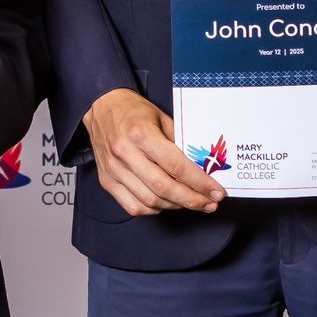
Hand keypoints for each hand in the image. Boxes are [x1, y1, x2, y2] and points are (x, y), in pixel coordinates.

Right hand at [82, 89, 222, 216]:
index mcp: (141, 133)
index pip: (176, 166)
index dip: (199, 183)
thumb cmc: (133, 110)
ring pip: (149, 200)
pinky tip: (167, 202)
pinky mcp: (107, 181)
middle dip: (192, 199)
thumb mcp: (162, 116)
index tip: (216, 192)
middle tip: (210, 204)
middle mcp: (125, 153)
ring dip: (176, 205)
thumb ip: (180, 141)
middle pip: (163, 187)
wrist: (100, 107)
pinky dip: (154, 209)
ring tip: (192, 202)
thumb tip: (203, 165)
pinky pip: (133, 206)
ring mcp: (114, 170)